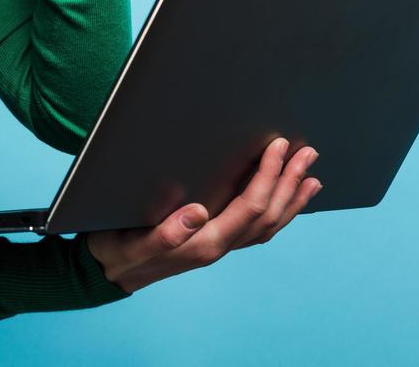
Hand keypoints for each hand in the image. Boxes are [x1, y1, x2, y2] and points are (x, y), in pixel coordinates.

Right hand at [84, 136, 321, 294]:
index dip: (267, 176)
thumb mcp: (131, 242)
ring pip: (268, 224)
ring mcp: (219, 246)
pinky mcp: (213, 241)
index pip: (249, 207)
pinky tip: (284, 199)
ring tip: (310, 176)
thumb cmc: (117, 252)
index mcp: (204, 243)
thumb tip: (198, 211)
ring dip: (290, 198)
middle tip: (308, 152)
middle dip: (289, 181)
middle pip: (267, 215)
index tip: (278, 146)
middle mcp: (218, 247)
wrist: (107, 273)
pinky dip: (278, 212)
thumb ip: (164, 231)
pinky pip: (256, 229)